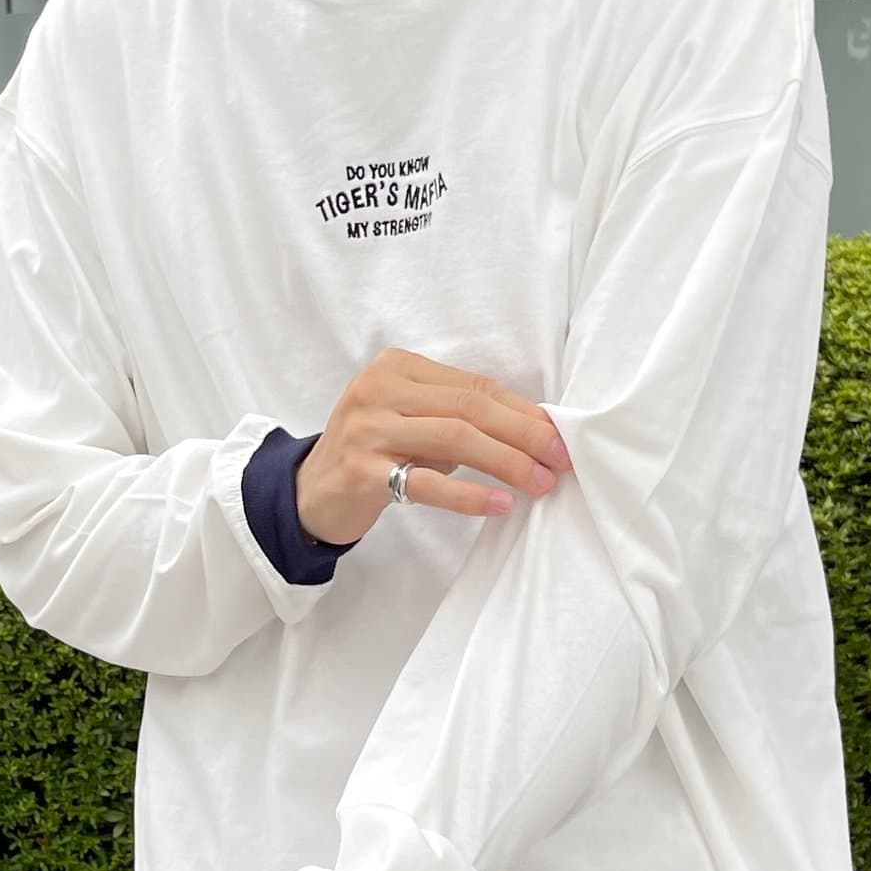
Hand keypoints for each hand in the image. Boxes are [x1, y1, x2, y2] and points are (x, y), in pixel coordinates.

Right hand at [295, 346, 573, 544]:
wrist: (310, 493)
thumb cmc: (374, 455)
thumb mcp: (413, 422)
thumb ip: (459, 416)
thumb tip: (534, 430)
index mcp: (397, 367)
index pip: (474, 385)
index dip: (522, 411)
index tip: (558, 435)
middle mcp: (379, 389)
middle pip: (470, 408)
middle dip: (524, 434)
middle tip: (560, 460)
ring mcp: (367, 428)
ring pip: (455, 438)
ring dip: (506, 463)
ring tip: (539, 484)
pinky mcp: (361, 471)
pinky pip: (426, 483)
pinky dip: (469, 494)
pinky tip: (499, 503)